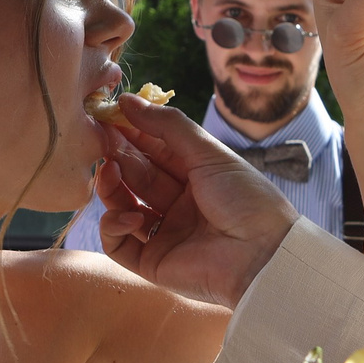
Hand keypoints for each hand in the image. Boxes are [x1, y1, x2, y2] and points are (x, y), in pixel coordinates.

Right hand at [92, 98, 297, 307]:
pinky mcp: (152, 262)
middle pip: (136, 175)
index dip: (131, 132)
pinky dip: (114, 226)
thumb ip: (168, 125)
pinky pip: (118, 243)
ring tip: (111, 172)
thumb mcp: (209, 153)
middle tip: (99, 138)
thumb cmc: (246, 199)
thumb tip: (127, 100)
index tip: (108, 115)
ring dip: (111, 187)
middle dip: (117, 155)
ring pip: (121, 206)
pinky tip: (129, 215)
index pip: (154, 149)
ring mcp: (163, 233)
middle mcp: (177, 203)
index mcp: (195, 176)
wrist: (264, 255)